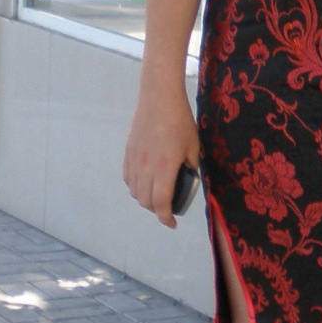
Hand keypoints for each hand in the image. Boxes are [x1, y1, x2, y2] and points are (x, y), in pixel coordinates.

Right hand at [123, 83, 200, 228]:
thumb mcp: (193, 146)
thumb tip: (190, 179)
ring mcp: (134, 160)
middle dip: (157, 210)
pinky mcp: (128, 153)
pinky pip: (128, 178)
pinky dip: (135, 186)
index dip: (166, 218)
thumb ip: (191, 167)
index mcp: (165, 168)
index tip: (172, 223)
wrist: (159, 99)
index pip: (161, 204)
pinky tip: (144, 181)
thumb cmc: (180, 121)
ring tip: (156, 195)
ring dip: (144, 199)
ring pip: (134, 191)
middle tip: (168, 207)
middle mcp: (146, 168)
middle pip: (145, 201)